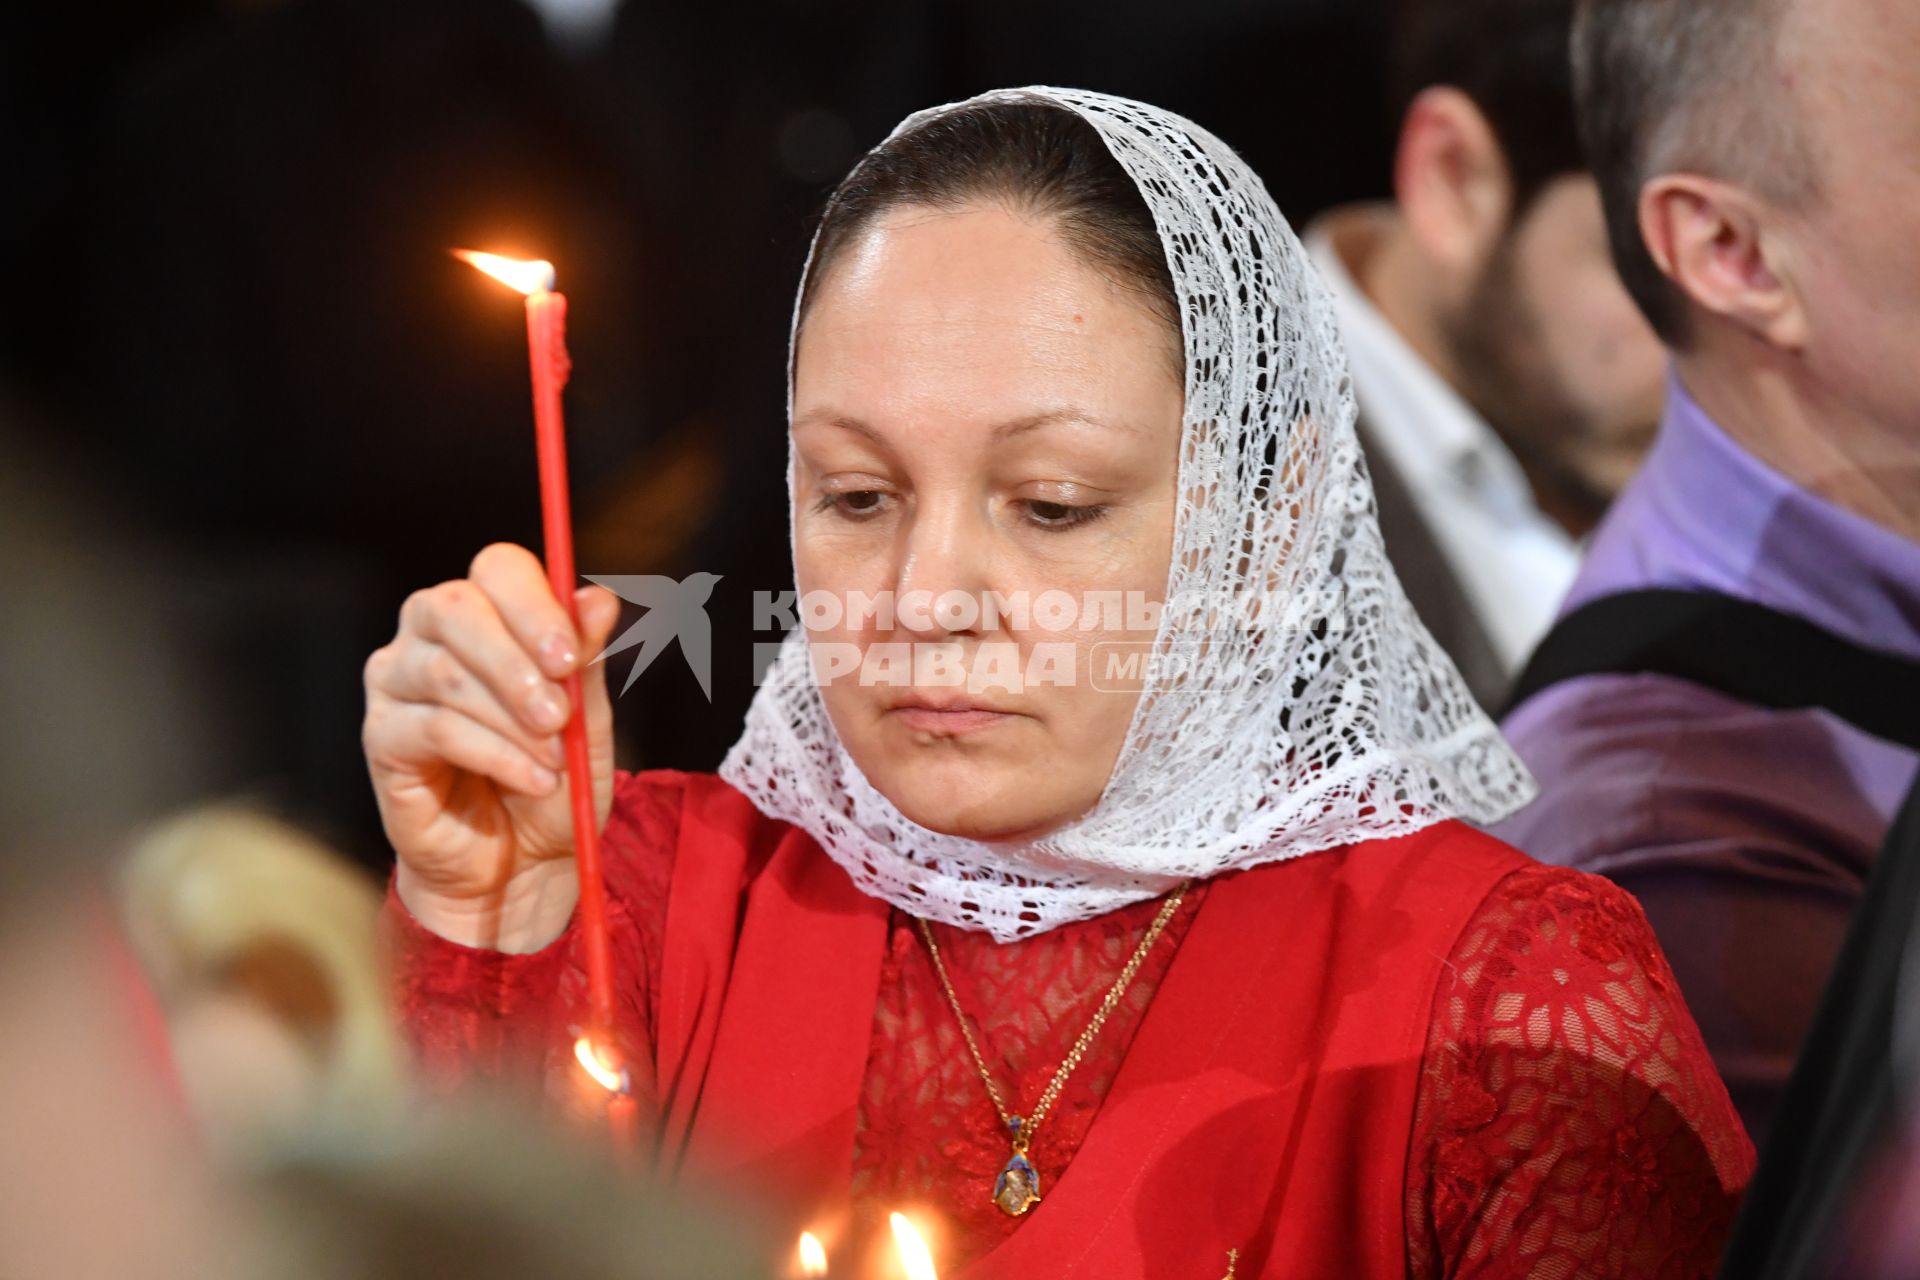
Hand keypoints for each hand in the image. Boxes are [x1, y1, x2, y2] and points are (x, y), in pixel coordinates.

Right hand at [363, 543, 620, 950]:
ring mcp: (396, 682)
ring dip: (513, 720)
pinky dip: (495, 755)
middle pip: (455, 606)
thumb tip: (601, 599)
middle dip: (516, 657)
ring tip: (555, 761)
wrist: (522, 865)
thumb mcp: (587, 723)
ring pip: (447, 672)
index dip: (534, 603)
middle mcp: (429, 634)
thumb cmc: (553, 781)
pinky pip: (436, 729)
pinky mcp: (382, 737)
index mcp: (487, 613)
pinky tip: (533, 780)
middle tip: (560, 711)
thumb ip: (585, 662)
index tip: (570, 655)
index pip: (498, 569)